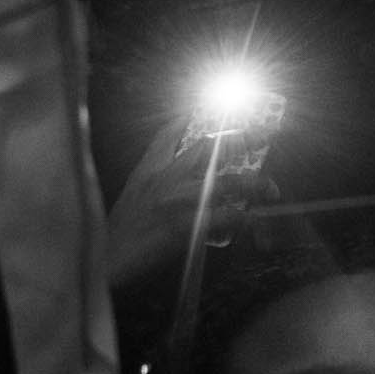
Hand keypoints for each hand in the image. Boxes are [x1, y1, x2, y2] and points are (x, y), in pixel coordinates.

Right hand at [106, 115, 272, 293]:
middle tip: (266, 133)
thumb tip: (184, 183)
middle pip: (209, 146)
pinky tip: (253, 219)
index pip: (169, 135)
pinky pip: (228, 216)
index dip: (192, 118)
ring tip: (269, 188)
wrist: (105, 263)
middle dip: (243, 137)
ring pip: (228, 180)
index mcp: (146, 172)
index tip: (209, 110)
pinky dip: (245, 218)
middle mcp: (163, 179)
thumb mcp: (130, 200)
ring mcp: (176, 200)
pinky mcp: (187, 225)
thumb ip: (153, 186)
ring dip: (255, 183)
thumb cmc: (116, 236)